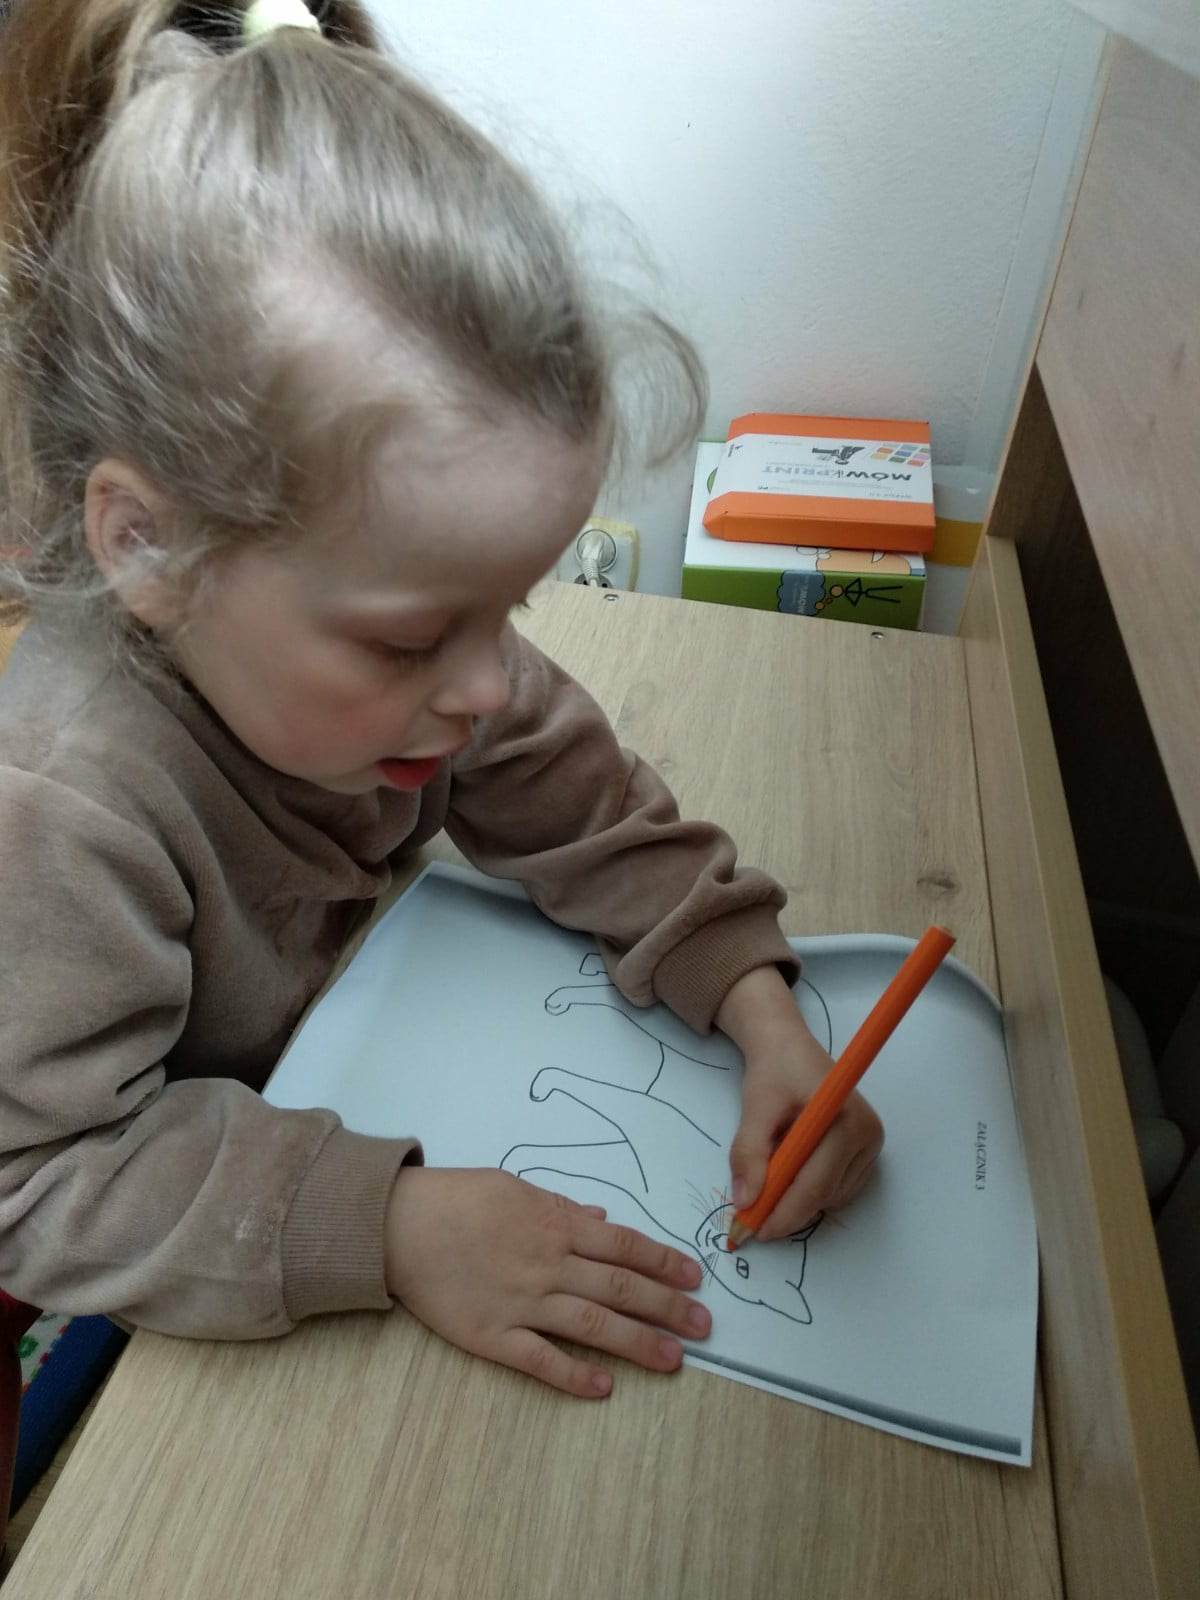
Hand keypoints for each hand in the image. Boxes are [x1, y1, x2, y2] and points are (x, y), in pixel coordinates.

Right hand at [383, 1167, 711, 1396]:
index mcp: (555, 1224)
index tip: (695, 1278)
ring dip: (637, 1342)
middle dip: (667, 1307)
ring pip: (592, 1324)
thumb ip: (560, 1206)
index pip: (624, 1246)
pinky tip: (604, 1387)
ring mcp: (522, 1302)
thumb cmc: (456, 1199)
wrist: (397, 1225)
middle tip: (704, 1326)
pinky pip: (540, 1359)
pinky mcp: (492, 1335)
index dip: (664, 1262)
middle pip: (620, 1286)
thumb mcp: (514, 1187)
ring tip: (674, 1359)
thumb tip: (601, 1218)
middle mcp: (548, 1264)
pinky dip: (574, 1375)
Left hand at [717, 966, 883, 1239]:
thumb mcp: (754, 1108)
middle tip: (750, 1217)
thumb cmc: (773, 1072)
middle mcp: (867, 1134)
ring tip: (773, 1171)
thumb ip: (748, 1154)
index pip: (815, 1183)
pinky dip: (812, 1190)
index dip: (783, 1213)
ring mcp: (872, 1144)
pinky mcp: (868, 1151)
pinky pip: (838, 1189)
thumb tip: (744, 1203)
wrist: (789, 1048)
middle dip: (786, 1210)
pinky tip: (795, 1167)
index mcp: (844, 1119)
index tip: (753, 1230)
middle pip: (824, 1195)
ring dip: (799, 1197)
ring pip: (831, 1197)